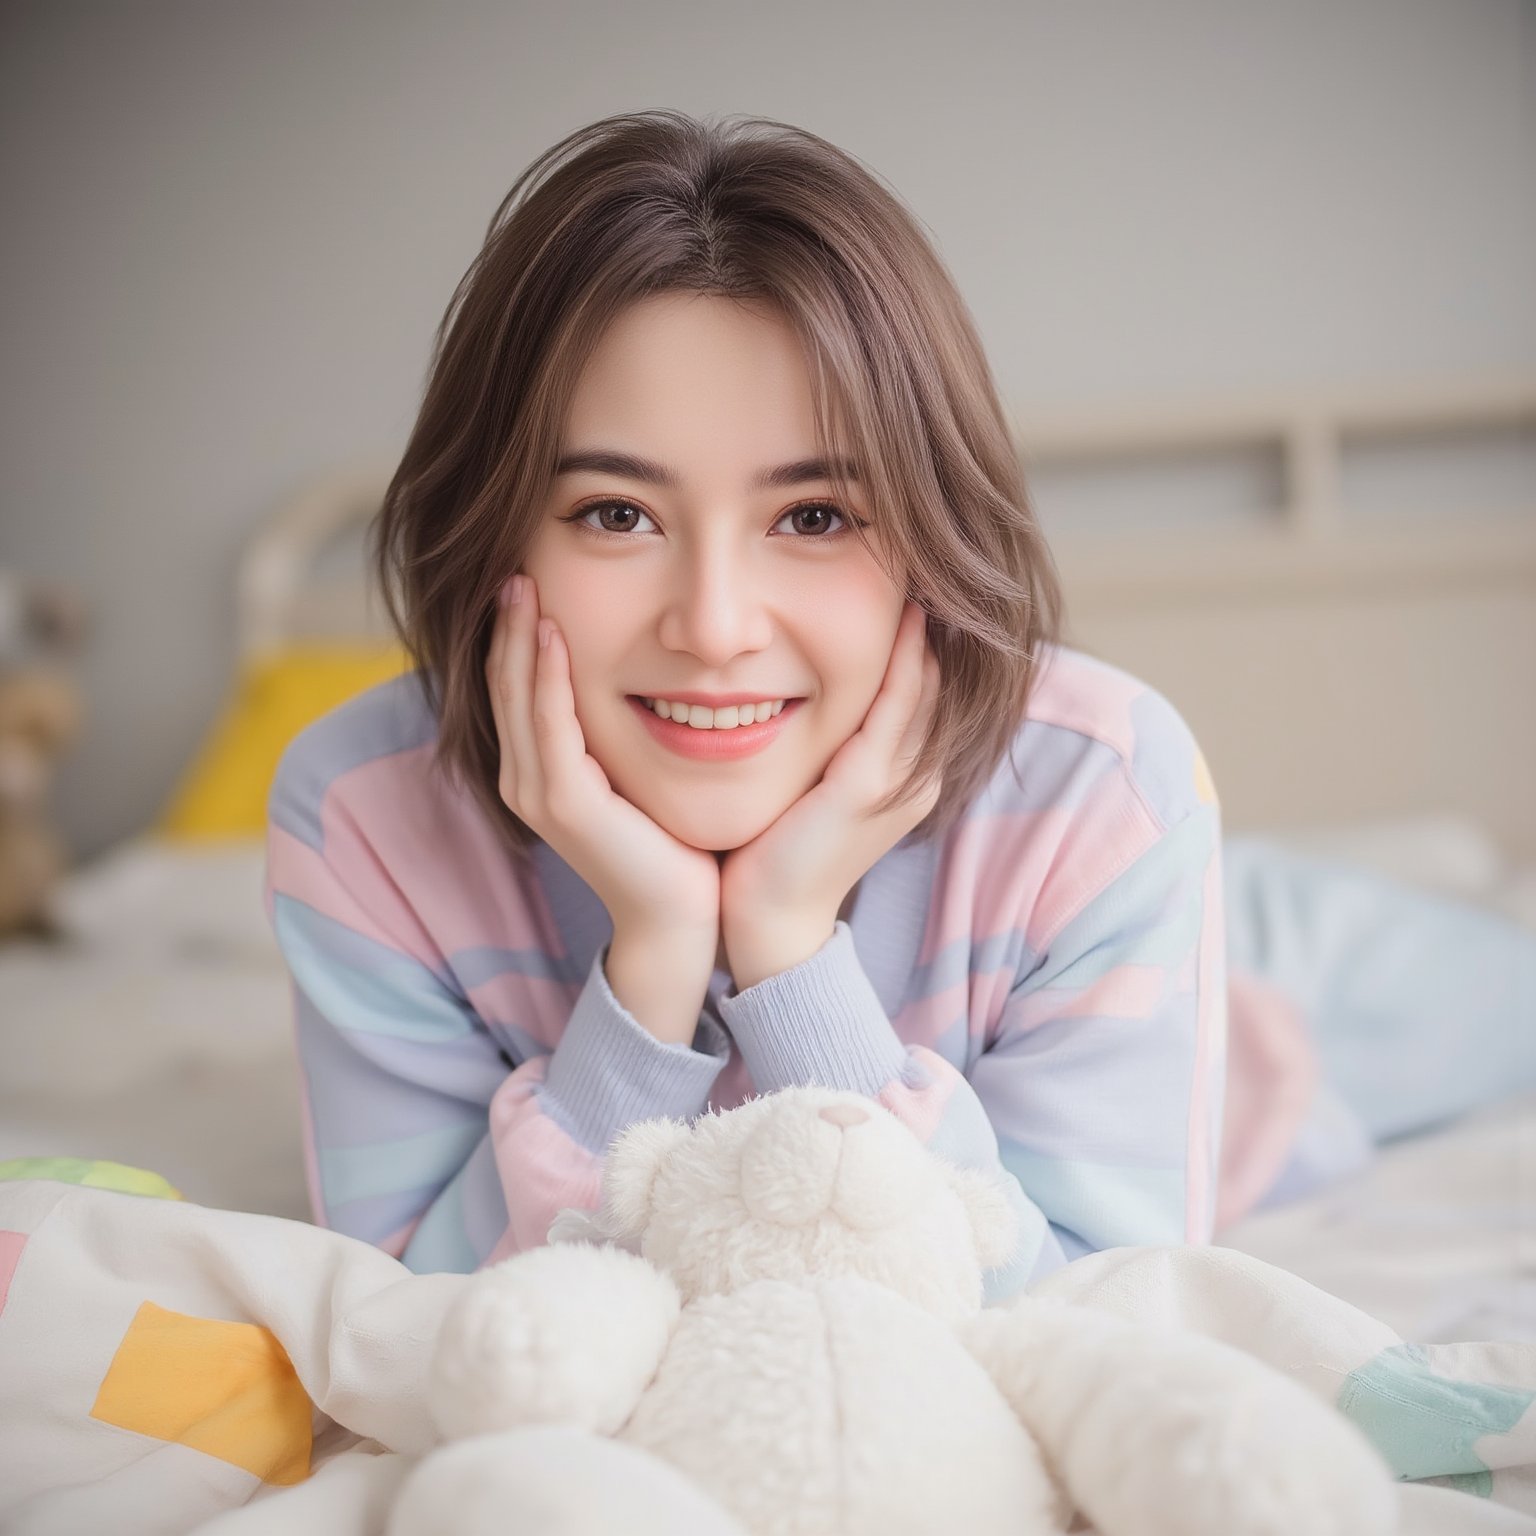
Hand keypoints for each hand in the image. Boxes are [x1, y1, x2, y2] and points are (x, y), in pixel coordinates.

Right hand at [485, 573, 721, 944]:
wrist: (682, 914)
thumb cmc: (671, 841)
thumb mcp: (636, 770)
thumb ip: (620, 728)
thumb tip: (642, 670)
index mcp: (540, 771)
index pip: (517, 686)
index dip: (514, 633)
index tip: (527, 575)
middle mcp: (526, 780)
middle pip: (504, 683)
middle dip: (505, 623)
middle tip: (513, 563)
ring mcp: (538, 793)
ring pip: (517, 697)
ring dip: (516, 637)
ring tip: (521, 581)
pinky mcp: (564, 804)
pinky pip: (549, 724)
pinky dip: (546, 676)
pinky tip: (550, 632)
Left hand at [719, 600, 942, 983]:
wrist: (767, 921)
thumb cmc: (776, 850)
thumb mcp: (812, 784)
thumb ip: (825, 740)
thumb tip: (796, 684)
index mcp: (902, 773)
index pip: (925, 687)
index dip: (924, 634)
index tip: (911, 574)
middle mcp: (914, 774)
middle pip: (941, 678)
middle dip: (936, 618)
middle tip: (928, 553)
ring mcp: (898, 781)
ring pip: (929, 685)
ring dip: (928, 627)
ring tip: (925, 566)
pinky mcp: (868, 787)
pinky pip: (897, 706)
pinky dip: (903, 658)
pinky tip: (903, 614)